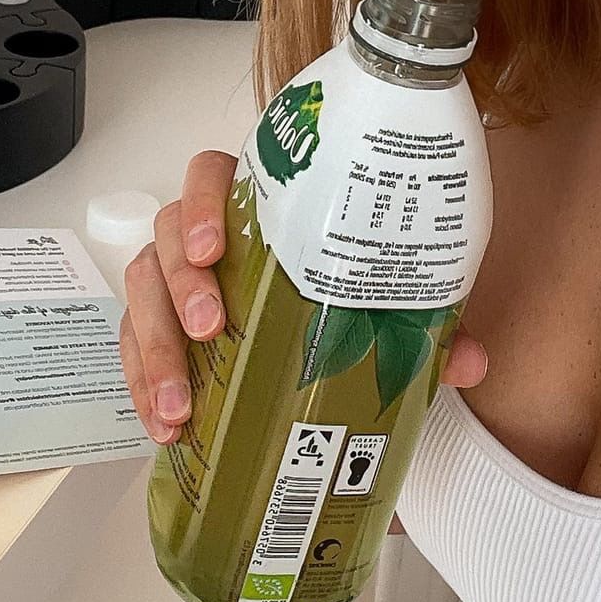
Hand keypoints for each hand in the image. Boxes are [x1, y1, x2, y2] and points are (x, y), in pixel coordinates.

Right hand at [118, 149, 489, 451]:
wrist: (307, 338)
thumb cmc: (333, 294)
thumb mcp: (377, 303)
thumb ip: (418, 322)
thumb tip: (466, 360)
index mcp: (256, 210)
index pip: (208, 176)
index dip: (201, 204)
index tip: (215, 248)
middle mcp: (203, 237)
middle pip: (166, 238)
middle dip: (181, 285)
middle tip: (209, 329)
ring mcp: (173, 282)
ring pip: (141, 294)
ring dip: (156, 348)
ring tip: (181, 405)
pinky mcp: (158, 329)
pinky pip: (133, 347)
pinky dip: (144, 388)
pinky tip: (166, 425)